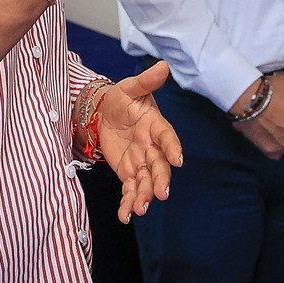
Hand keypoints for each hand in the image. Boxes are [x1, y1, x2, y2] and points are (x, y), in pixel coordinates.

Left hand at [97, 61, 182, 223]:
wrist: (105, 112)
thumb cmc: (122, 99)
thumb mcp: (130, 88)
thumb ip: (146, 81)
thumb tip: (163, 66)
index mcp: (155, 125)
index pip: (167, 137)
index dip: (173, 148)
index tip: (178, 160)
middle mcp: (152, 146)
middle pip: (159, 165)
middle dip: (160, 180)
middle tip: (161, 194)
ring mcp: (141, 161)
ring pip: (145, 181)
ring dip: (144, 196)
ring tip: (139, 209)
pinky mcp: (129, 172)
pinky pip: (130, 189)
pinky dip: (128, 203)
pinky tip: (125, 216)